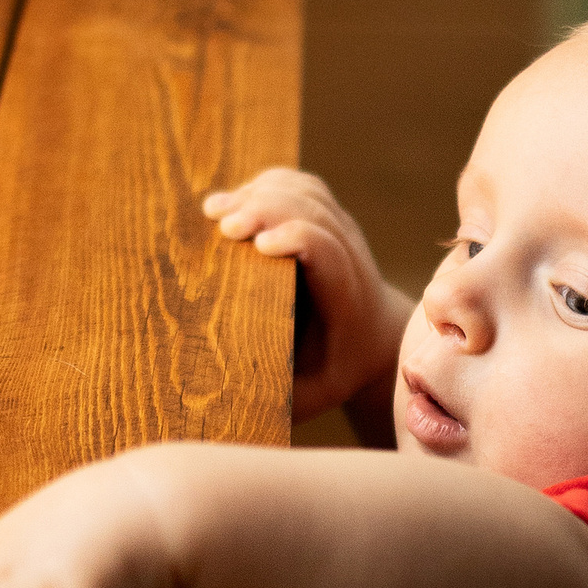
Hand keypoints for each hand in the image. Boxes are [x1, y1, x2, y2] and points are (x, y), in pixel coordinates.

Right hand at [203, 168, 410, 424]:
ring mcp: (341, 230)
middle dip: (267, 209)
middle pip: (313, 210)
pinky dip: (265, 185)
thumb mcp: (309, 394)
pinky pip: (299, 186)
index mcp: (348, 297)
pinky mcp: (327, 218)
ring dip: (260, 194)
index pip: (328, 250)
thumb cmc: (329, 375)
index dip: (297, 238)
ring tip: (215, 210)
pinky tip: (232, 199)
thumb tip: (220, 403)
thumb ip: (275, 394)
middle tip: (223, 223)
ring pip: (305, 192)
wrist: (372, 344)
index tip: (258, 245)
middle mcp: (349, 255)